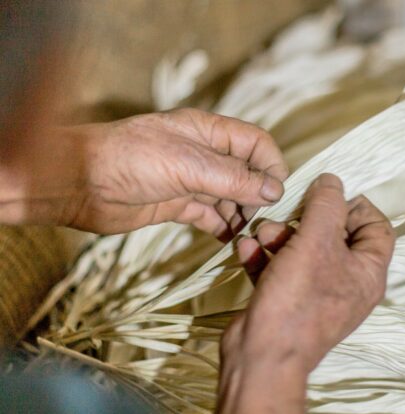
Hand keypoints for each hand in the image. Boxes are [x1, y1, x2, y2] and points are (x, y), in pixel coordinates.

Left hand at [0, 108, 287, 237]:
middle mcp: (204, 154)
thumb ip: (234, 178)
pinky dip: (222, 226)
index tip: (276, 194)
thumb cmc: (130, 160)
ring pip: (231, 196)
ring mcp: (190, 179)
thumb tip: (274, 190)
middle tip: (260, 219)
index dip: (271, 166)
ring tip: (244, 232)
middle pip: (247, 172)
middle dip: (258, 194)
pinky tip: (227, 239)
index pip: (256, 143)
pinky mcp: (176, 204)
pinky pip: (210, 214)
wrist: (77, 182)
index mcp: (208, 132)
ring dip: (242, 214)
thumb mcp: (189, 165)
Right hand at [193, 174, 393, 413]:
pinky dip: (264, 257)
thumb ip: (326, 206)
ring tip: (260, 234)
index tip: (328, 197)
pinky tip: (245, 250)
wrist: (262, 357)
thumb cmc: (298, 300)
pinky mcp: (288, 303)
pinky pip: (280, 271)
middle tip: (287, 216)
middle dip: (306, 220)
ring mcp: (316, 296)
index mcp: (367, 273)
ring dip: (279, 236)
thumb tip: (332, 182)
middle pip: (335, 237)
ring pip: (302, 252)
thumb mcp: (316, 241)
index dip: (356, 207)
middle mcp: (347, 285)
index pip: (378, 228)